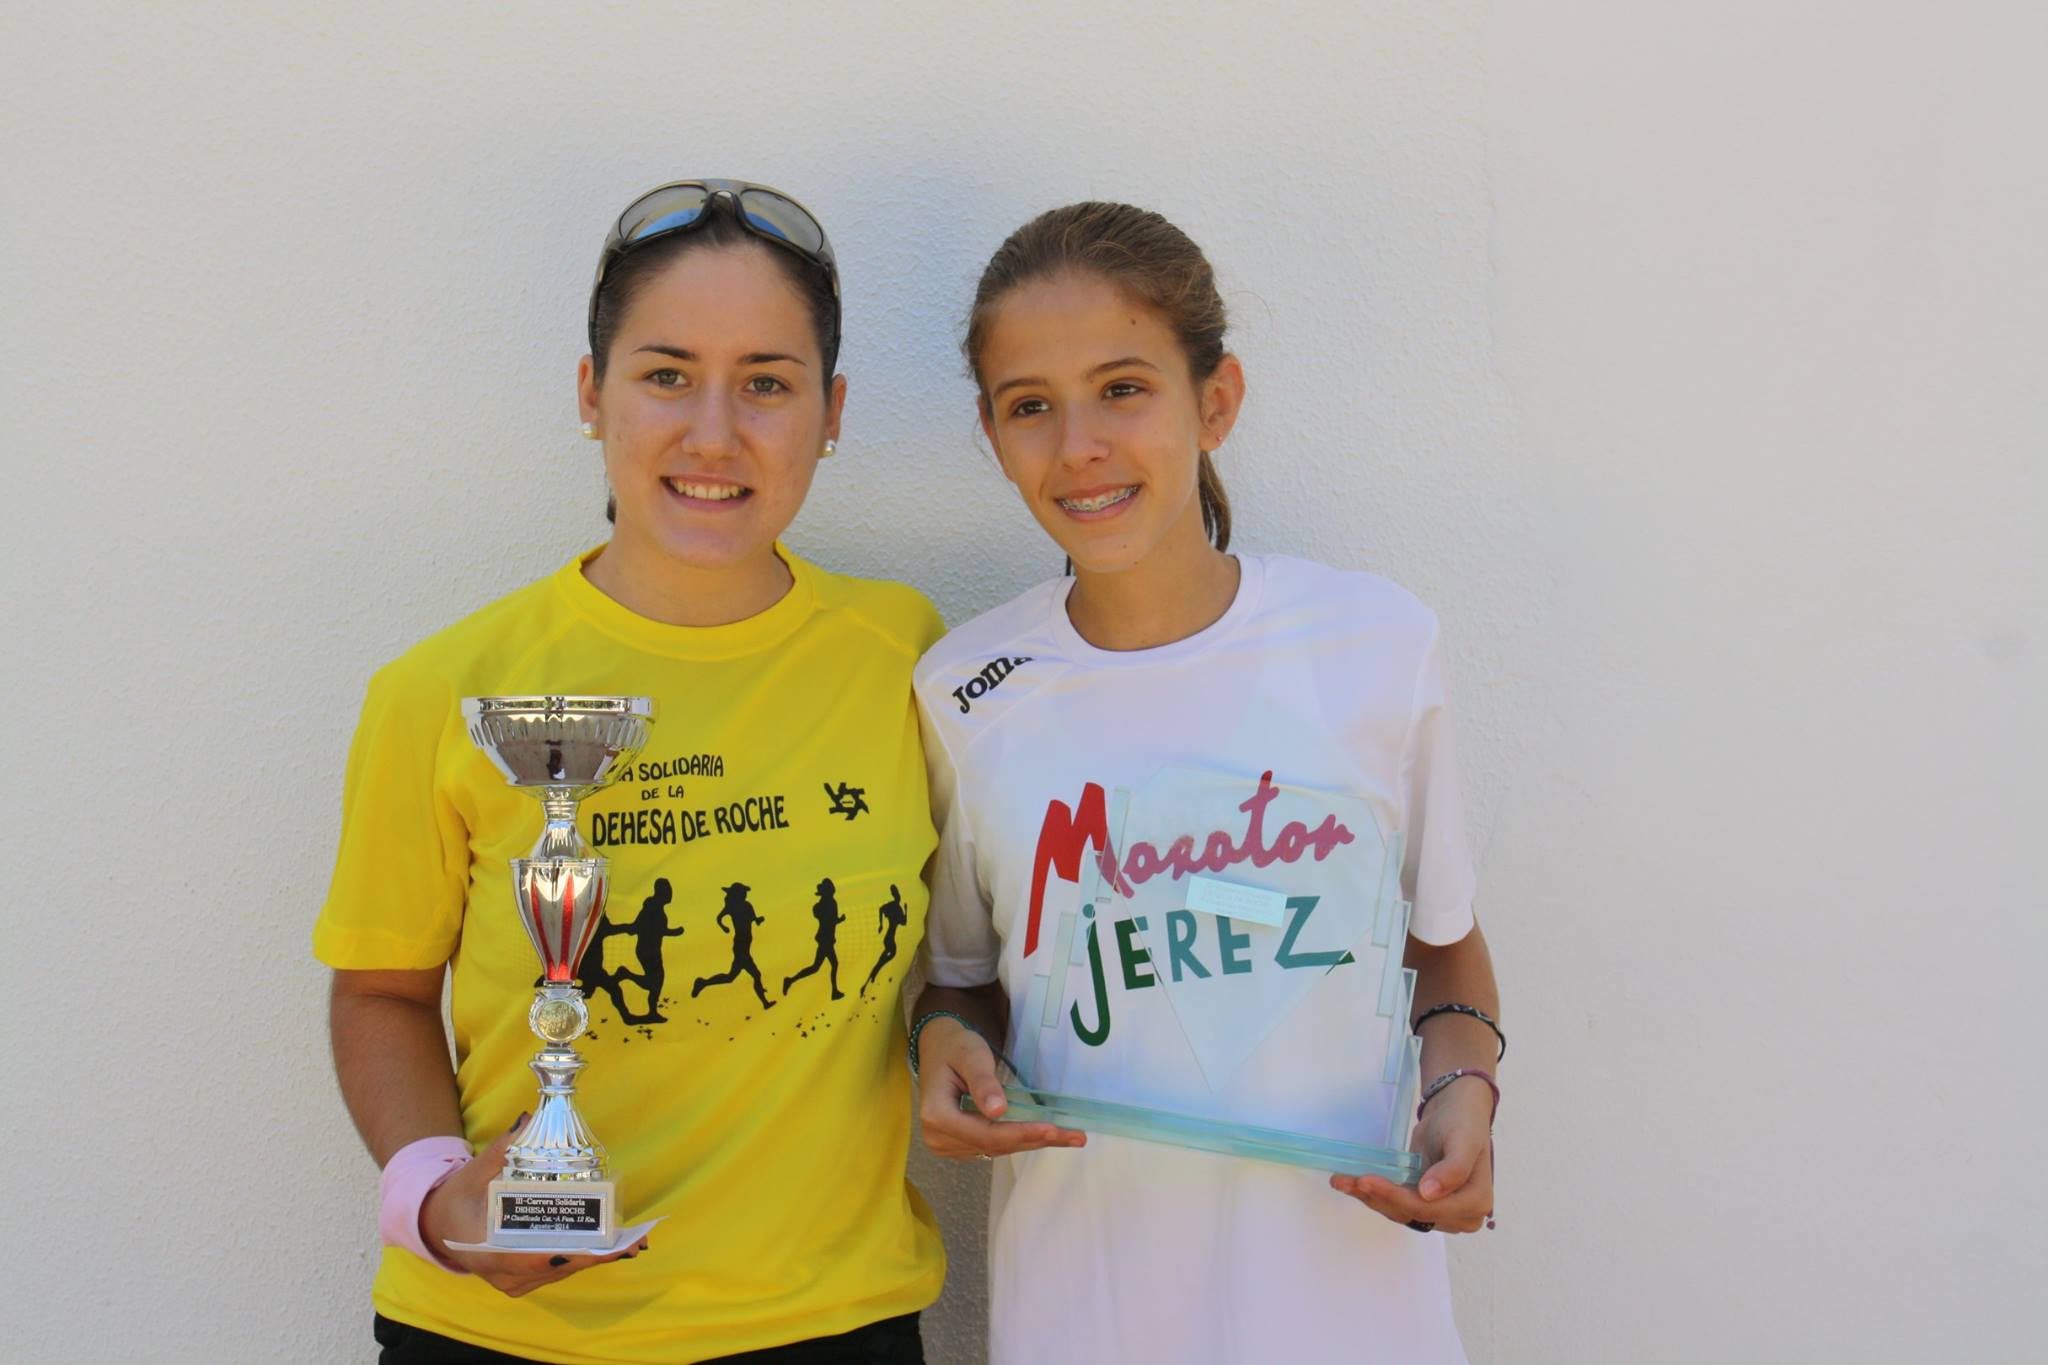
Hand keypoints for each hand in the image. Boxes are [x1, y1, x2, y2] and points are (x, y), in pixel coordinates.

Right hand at [420, 1119, 648, 1296]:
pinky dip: (581, 1260)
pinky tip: (609, 1249)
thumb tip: (526, 1121)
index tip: (599, 1247)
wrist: (439, 1225)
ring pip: (559, 1271)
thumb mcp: (474, 1172)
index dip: (570, 1254)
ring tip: (631, 1244)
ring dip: (594, 1258)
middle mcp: (500, 1273)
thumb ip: (500, 1149)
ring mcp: (512, 1281)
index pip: (531, 1257)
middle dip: (595, 1255)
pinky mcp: (520, 1279)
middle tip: (633, 1243)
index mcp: (485, 1251)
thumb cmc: (457, 1198)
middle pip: (555, 1266)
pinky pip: (555, 1271)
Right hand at [915, 1019, 1084, 1159]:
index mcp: (937, 1115)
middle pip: (993, 1146)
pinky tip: (1043, 1134)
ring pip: (995, 1149)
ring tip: (1068, 1136)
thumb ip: (983, 1083)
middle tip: (1075, 1137)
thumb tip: (998, 1110)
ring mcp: (948, 1144)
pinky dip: (1019, 1139)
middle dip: (1035, 1140)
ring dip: (1032, 1142)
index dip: (1020, 1133)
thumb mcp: (971, 1055)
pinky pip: (992, 1146)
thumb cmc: (955, 1047)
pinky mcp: (959, 1144)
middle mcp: (938, 1137)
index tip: (1052, 1129)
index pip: (985, 1134)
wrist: (939, 1049)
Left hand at [1330, 1077, 1494, 1233]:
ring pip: (1399, 1212)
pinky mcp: (1421, 1203)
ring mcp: (1439, 1211)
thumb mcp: (1464, 1141)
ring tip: (1342, 1181)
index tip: (1369, 1180)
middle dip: (1378, 1197)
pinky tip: (1351, 1183)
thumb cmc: (1464, 1124)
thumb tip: (1429, 1194)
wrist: (1456, 1113)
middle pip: (1412, 1213)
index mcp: (1476, 1203)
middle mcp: (1459, 1215)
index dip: (1398, 1198)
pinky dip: (1372, 1194)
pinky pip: (1395, 1203)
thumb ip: (1453, 1169)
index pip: (1430, 1209)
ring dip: (1369, 1197)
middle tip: (1348, 1180)